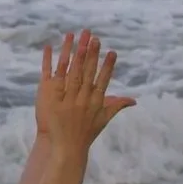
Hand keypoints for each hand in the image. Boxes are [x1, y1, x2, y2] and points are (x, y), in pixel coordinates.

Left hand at [33, 29, 136, 147]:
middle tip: (94, 36)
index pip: (102, 80)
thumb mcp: (103, 120)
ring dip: (72, 52)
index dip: (107, 66)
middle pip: (86, 71)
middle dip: (90, 54)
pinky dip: (48, 61)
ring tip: (75, 36)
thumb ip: (117, 105)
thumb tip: (134, 100)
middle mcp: (81, 98)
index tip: (112, 51)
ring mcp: (64, 97)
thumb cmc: (85, 132)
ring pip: (68, 70)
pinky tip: (49, 46)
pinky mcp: (48, 96)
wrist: (63, 147)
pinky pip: (48, 75)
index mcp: (94, 102)